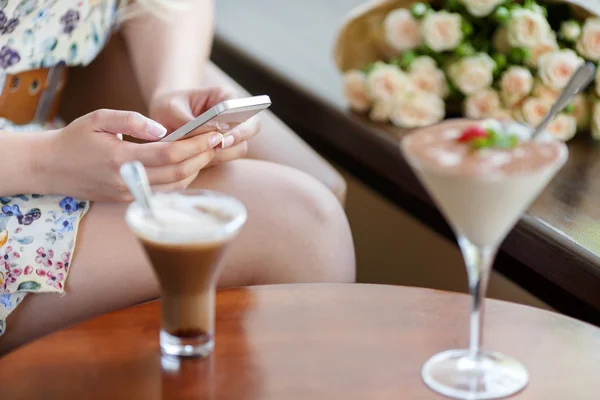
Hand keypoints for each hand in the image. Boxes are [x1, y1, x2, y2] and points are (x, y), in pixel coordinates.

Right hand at [40, 109, 222, 201]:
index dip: (196, 145)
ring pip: (174, 187)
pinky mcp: (127, 200)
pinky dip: (180, 180)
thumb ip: (132, 120)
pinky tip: (189, 166)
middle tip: (219, 143)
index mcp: (121, 157)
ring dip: (196, 170)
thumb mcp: (99, 119)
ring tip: (208, 152)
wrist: (48, 167)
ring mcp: (128, 194)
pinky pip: (162, 192)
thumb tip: (163, 129)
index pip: (170, 154)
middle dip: (203, 158)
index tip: (214, 135)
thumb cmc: (74, 139)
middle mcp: (127, 180)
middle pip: (178, 173)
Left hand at [149, 87, 260, 164]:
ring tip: (194, 152)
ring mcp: (230, 135)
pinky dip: (208, 161)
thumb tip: (209, 135)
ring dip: (218, 154)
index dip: (242, 129)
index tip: (225, 137)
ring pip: (236, 150)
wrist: (164, 115)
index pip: (247, 113)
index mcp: (226, 98)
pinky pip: (222, 159)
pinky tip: (191, 157)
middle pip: (248, 134)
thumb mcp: (171, 109)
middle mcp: (234, 117)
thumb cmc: (168, 106)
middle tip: (214, 148)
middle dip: (232, 144)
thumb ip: (188, 121)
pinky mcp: (222, 149)